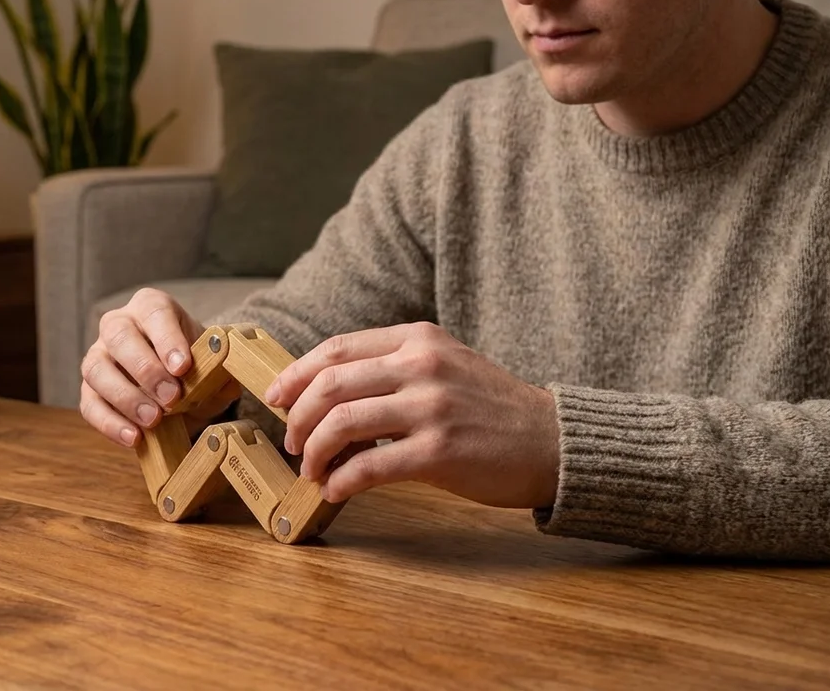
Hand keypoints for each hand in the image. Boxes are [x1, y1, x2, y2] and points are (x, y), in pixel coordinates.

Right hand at [80, 288, 242, 446]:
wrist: (178, 387)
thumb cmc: (192, 367)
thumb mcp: (211, 364)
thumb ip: (219, 372)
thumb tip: (226, 384)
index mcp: (151, 307)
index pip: (155, 313)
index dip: (168, 340)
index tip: (183, 367)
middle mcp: (118, 325)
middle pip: (119, 337)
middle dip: (146, 370)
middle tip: (171, 398)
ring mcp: (99, 356)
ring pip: (96, 369)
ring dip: (126, 397)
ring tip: (153, 420)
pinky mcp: (90, 389)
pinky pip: (90, 404)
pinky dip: (110, 423)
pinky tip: (134, 437)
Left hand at [265, 322, 559, 508]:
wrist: (553, 442)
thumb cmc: (492, 410)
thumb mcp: (444, 366)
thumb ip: (392, 370)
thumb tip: (326, 398)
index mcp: (418, 339)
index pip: (337, 348)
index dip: (296, 374)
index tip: (276, 397)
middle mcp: (422, 365)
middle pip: (330, 384)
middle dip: (297, 417)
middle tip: (291, 442)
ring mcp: (432, 408)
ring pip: (341, 423)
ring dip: (314, 451)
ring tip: (312, 470)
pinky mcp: (440, 452)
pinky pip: (369, 467)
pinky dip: (342, 481)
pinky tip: (336, 490)